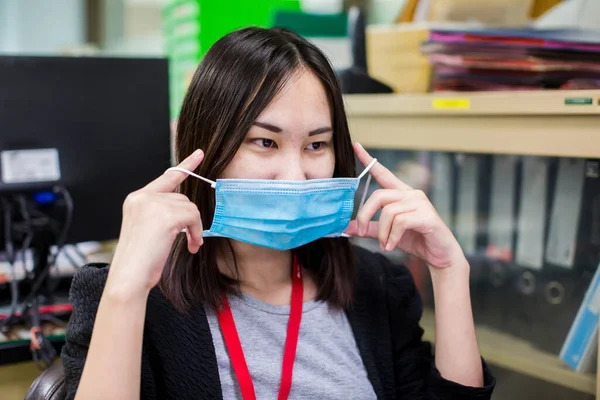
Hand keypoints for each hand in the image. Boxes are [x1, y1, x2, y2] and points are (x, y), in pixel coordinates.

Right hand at [107, 149, 204, 294]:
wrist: (129, 276)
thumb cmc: (140, 260)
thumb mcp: (149, 229)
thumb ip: (162, 213)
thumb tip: (187, 209)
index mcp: (136, 198)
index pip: (167, 177)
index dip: (186, 165)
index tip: (200, 154)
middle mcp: (143, 197)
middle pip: (182, 198)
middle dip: (190, 219)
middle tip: (191, 239)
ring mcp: (153, 204)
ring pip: (190, 208)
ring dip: (194, 228)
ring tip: (189, 245)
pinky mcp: (165, 215)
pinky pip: (193, 217)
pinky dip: (196, 232)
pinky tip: (191, 246)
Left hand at [345, 143, 464, 269]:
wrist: (440, 256)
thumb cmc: (416, 241)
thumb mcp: (388, 234)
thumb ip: (369, 228)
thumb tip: (347, 228)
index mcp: (401, 195)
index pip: (383, 173)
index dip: (369, 160)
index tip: (355, 145)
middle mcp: (412, 194)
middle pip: (378, 195)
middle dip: (365, 215)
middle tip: (360, 232)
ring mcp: (421, 203)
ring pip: (388, 212)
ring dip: (382, 233)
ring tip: (385, 245)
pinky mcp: (427, 216)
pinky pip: (400, 222)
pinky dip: (392, 236)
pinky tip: (392, 246)